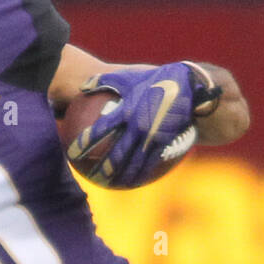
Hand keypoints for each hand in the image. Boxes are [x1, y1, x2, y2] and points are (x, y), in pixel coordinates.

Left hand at [69, 62, 219, 187]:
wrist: (190, 87)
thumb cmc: (156, 79)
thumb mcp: (130, 77)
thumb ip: (105, 81)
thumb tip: (83, 86)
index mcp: (126, 110)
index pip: (100, 130)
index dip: (85, 142)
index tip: (73, 152)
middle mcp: (138, 126)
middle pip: (117, 154)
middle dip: (104, 168)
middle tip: (92, 177)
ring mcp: (153, 137)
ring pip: (135, 163)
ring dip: (123, 176)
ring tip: (112, 185)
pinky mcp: (166, 143)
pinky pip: (151, 162)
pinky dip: (142, 173)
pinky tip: (135, 181)